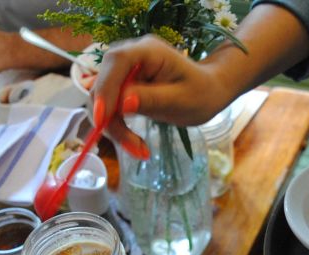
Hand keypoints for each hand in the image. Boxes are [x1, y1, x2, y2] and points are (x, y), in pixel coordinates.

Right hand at [93, 35, 234, 153]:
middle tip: (133, 146)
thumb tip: (123, 103)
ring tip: (140, 150)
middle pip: (103, 83)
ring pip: (102, 101)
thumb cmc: (201, 93)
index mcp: (148, 50)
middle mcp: (131, 57)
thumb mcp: (181, 99)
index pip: (116, 61)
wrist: (207, 93)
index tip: (102, 117)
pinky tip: (137, 145)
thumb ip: (152, 99)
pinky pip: (109, 109)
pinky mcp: (122, 87)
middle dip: (110, 117)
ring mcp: (124, 72)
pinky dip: (118, 129)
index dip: (105, 87)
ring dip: (114, 129)